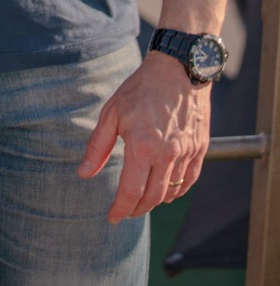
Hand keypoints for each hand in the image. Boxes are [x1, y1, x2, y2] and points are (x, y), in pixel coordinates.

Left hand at [77, 51, 209, 221]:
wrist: (178, 69)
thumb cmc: (141, 88)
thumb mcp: (112, 113)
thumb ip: (98, 147)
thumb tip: (84, 174)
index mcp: (142, 146)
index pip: (131, 192)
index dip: (120, 209)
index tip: (112, 217)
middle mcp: (167, 155)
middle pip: (152, 198)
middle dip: (136, 209)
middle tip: (125, 211)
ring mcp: (186, 153)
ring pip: (171, 192)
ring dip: (155, 201)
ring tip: (141, 201)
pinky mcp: (200, 149)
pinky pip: (189, 180)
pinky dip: (177, 191)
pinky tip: (166, 191)